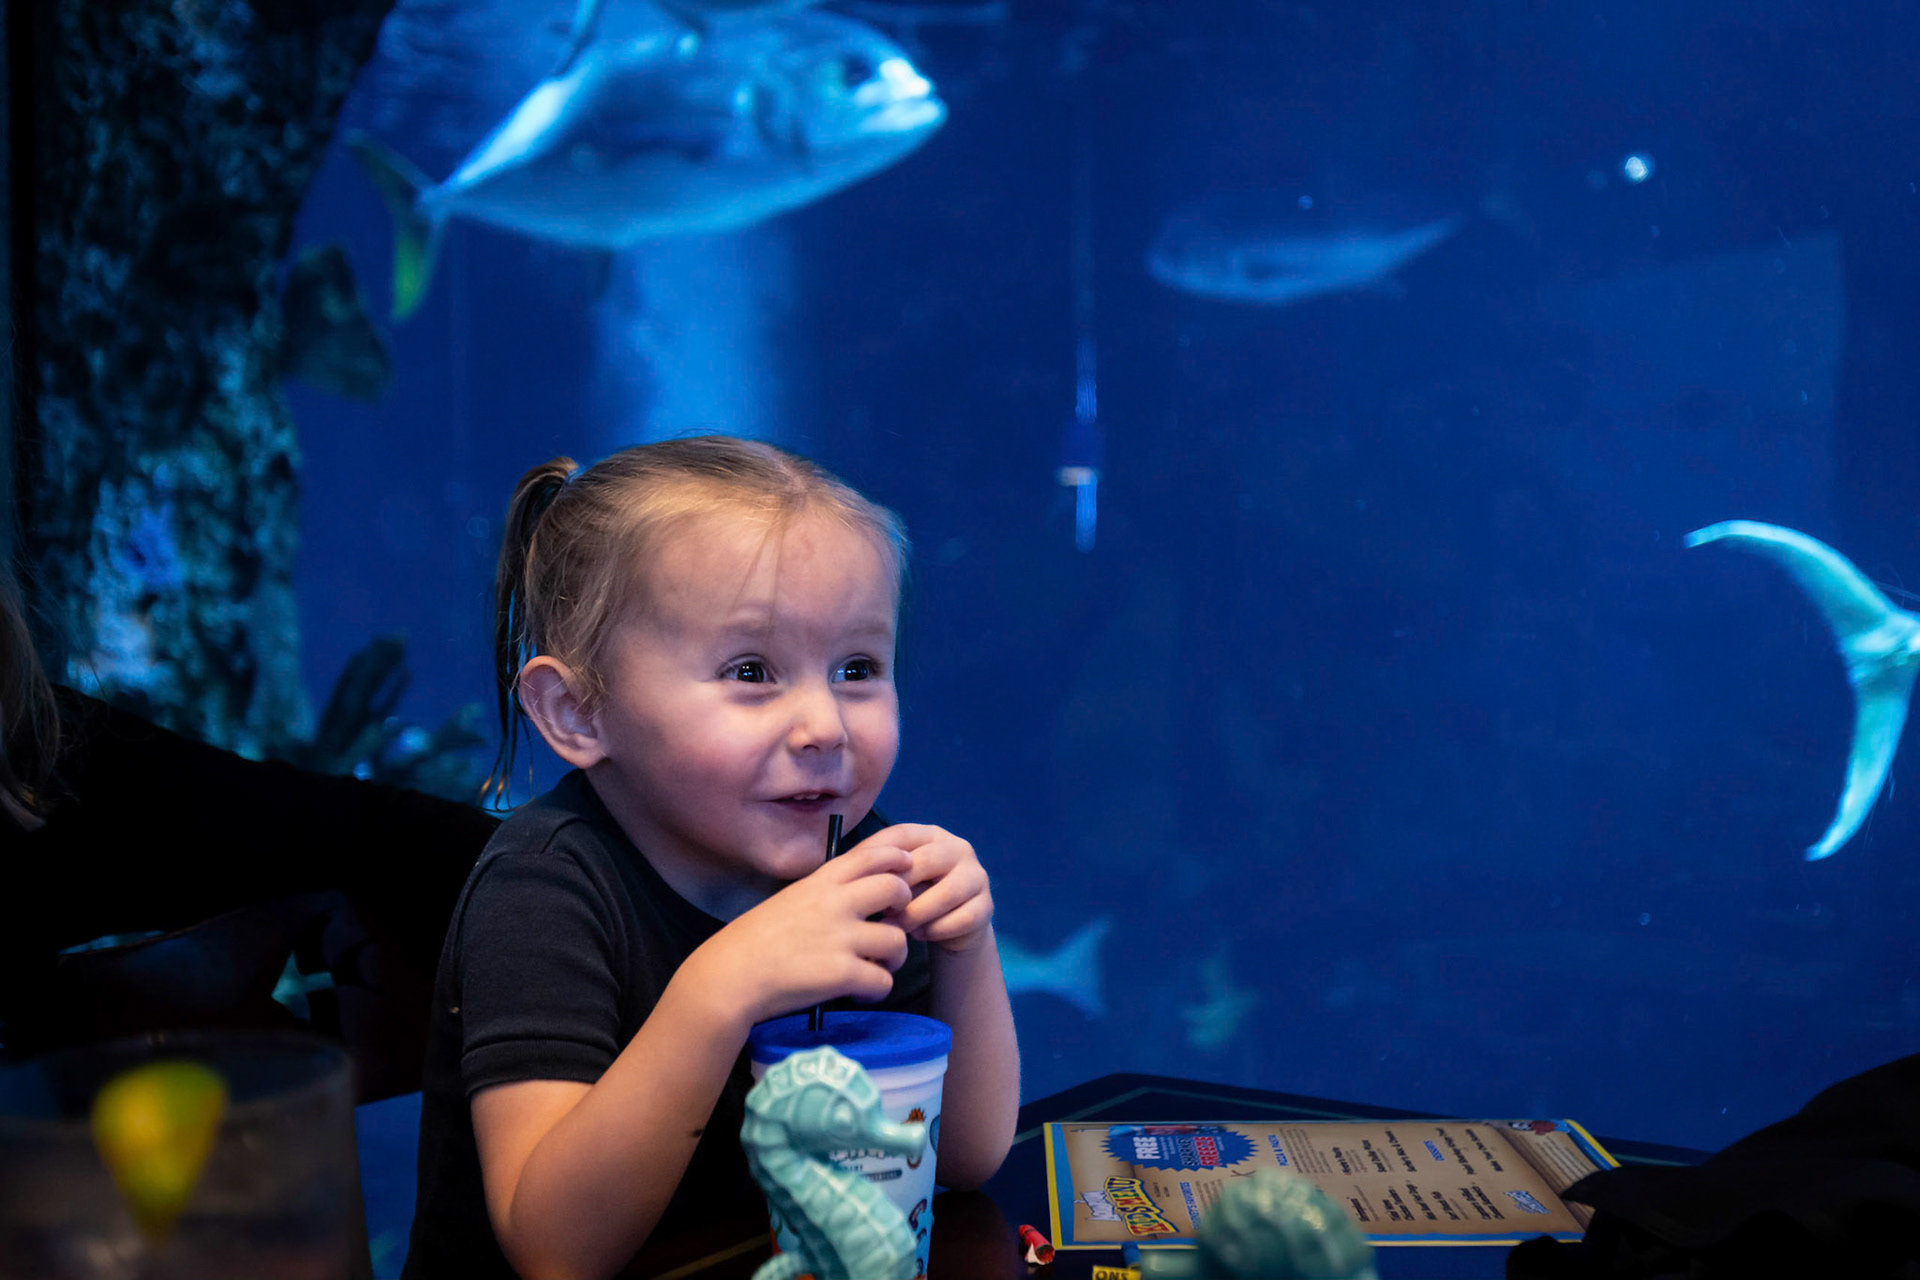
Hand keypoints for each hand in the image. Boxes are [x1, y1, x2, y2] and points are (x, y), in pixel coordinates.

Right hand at [687, 844, 912, 1025]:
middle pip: (896, 889)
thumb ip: (824, 894)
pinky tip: (860, 992)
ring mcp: (840, 937)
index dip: (897, 859)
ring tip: (877, 967)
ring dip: (894, 958)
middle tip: (893, 925)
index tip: (905, 870)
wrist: (730, 975)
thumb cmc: (754, 941)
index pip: (872, 854)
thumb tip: (860, 896)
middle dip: (905, 907)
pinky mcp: (842, 973)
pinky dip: (877, 990)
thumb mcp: (790, 900)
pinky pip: (884, 981)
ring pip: (898, 941)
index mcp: (820, 882)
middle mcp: (834, 903)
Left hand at [855, 824, 994, 954]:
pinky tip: (920, 935)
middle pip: (928, 861)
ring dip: (918, 913)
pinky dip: (936, 929)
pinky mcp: (986, 906)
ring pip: (948, 893)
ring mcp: (977, 876)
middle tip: (880, 910)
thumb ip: (875, 871)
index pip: (903, 834)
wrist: (947, 927)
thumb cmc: (911, 898)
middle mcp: (958, 849)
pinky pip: (962, 918)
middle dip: (900, 888)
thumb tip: (845, 870)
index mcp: (931, 835)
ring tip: (898, 927)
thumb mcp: (894, 880)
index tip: (860, 881)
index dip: (879, 855)